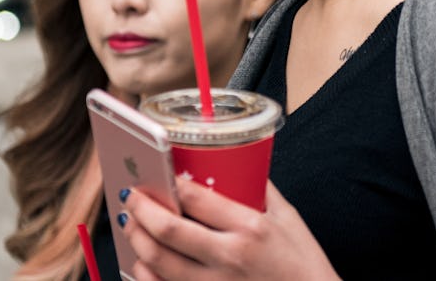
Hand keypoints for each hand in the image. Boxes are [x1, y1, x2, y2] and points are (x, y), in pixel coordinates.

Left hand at [120, 178, 339, 280]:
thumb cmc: (303, 261)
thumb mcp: (289, 217)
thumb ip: (262, 190)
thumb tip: (241, 165)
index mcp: (250, 228)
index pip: (197, 198)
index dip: (171, 184)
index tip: (162, 175)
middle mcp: (229, 256)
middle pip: (169, 229)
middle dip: (142, 209)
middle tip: (133, 197)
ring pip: (159, 262)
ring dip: (137, 240)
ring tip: (132, 225)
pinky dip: (147, 274)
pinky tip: (142, 261)